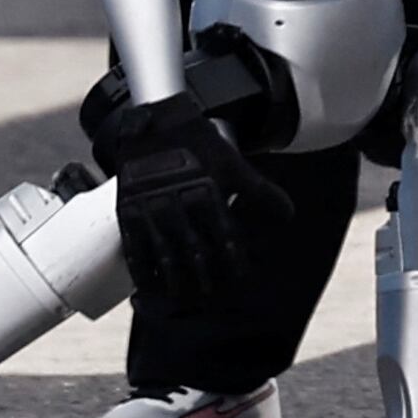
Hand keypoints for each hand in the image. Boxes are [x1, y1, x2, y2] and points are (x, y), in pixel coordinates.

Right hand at [96, 89, 282, 302]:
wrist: (156, 120)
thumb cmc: (198, 142)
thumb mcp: (233, 162)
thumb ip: (260, 191)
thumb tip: (288, 216)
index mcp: (208, 193)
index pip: (226, 239)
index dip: (234, 263)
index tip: (239, 278)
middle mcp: (180, 204)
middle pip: (196, 253)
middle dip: (206, 278)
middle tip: (212, 295)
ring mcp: (152, 209)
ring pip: (166, 257)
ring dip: (176, 281)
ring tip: (183, 297)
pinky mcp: (129, 211)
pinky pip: (135, 249)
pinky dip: (142, 271)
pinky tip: (149, 286)